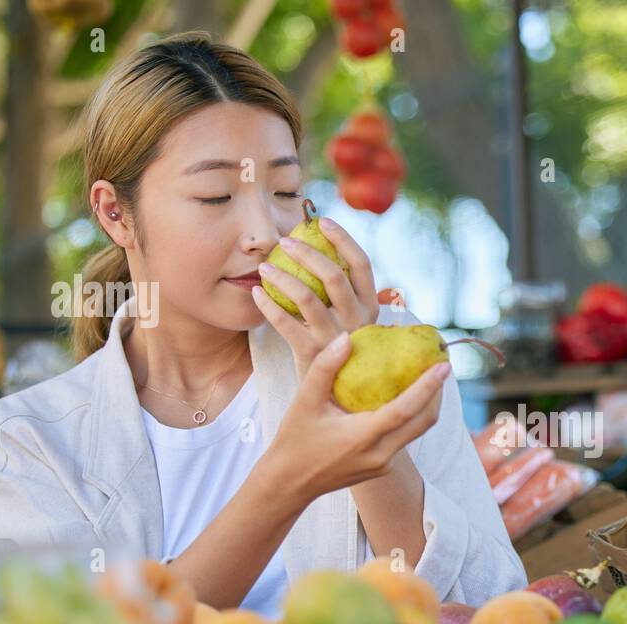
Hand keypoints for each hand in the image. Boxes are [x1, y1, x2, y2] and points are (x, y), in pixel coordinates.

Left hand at [251, 216, 378, 380]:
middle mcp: (358, 322)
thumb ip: (344, 293)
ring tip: (264, 267)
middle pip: (334, 276)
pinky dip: (268, 306)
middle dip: (307, 253)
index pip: (361, 264)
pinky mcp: (313, 356)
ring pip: (308, 298)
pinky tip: (255, 293)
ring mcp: (336, 340)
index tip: (322, 220)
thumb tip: (326, 248)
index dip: (343, 239)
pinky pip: (286, 324)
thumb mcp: (352, 322)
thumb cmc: (340, 352)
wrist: (336, 399)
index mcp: (371, 308)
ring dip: (282, 277)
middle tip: (283, 241)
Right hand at [267, 333, 448, 500]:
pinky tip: (407, 396)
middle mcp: (380, 455)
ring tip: (430, 377)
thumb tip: (346, 337)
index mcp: (362, 438)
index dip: (427, 388)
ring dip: (428, 405)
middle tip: (442, 365)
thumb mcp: (304, 401)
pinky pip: (405, 438)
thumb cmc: (295, 440)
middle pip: (423, 422)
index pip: (405, 410)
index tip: (443, 366)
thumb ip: (324, 368)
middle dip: (438, 394)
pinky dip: (413, 416)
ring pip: (418, 431)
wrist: (290, 483)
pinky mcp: (383, 467)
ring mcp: (384, 464)